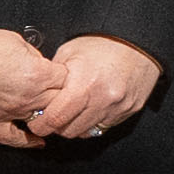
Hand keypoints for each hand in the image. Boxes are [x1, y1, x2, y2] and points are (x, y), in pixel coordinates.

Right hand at [0, 29, 56, 148]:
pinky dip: (28, 142)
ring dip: (47, 114)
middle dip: (61, 95)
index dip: (64, 75)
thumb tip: (41, 65)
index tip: (60, 74)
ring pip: (42, 120)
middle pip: (59, 101)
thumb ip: (34, 56)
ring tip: (51, 111)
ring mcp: (10, 113)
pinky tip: (39, 141)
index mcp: (37, 74)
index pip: (66, 79)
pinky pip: (14, 139)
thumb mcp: (15, 40)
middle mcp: (28, 97)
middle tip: (58, 90)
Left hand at [31, 35, 158, 140]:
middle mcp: (102, 100)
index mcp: (83, 85)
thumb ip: (52, 78)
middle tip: (52, 117)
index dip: (41, 124)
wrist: (137, 41)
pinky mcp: (129, 110)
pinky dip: (93, 122)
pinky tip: (90, 109)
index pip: (55, 119)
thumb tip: (39, 95)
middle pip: (69, 131)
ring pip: (87, 132)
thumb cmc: (102, 43)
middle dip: (56, 127)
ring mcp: (118, 108)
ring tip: (71, 113)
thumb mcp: (69, 53)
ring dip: (75, 126)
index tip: (36, 123)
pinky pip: (104, 126)